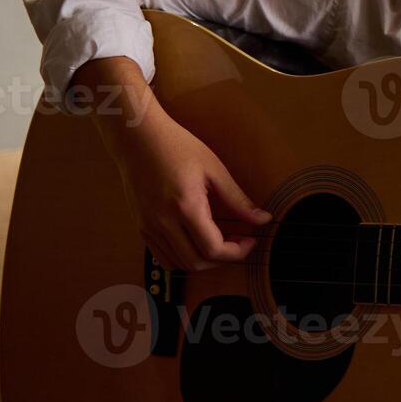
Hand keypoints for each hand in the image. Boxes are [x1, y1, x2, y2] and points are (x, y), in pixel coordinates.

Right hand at [112, 110, 272, 271]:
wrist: (137, 137)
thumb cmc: (177, 146)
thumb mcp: (214, 169)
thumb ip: (238, 200)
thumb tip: (262, 219)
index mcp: (185, 207)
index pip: (214, 249)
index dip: (237, 252)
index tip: (250, 240)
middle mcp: (163, 222)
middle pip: (196, 263)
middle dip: (223, 260)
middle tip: (239, 242)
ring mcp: (148, 226)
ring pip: (178, 264)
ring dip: (203, 261)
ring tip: (220, 242)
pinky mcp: (141, 226)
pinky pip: (162, 256)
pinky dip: (183, 257)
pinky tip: (197, 240)